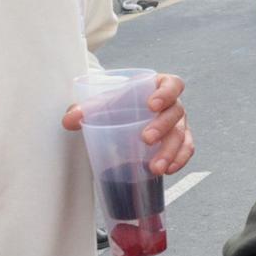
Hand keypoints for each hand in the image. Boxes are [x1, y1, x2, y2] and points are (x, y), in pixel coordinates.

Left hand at [62, 74, 194, 175]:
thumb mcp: (105, 101)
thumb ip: (88, 108)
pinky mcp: (179, 141)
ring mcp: (179, 124)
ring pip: (181, 136)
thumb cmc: (120, 102)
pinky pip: (186, 150)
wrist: (125, 111)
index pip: (172, 85)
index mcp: (160, 86)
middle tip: (146, 139)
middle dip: (162, 127)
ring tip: (155, 167)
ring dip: (170, 152)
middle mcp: (174, 104)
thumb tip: (69, 120)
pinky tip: (167, 170)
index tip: (151, 104)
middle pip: (176, 113)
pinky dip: (179, 160)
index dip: (166, 93)